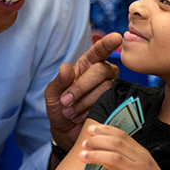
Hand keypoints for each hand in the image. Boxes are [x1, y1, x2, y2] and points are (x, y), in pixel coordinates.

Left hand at [45, 32, 121, 146]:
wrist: (66, 132)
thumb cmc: (60, 108)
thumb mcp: (52, 95)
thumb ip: (58, 82)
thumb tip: (66, 68)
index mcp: (86, 65)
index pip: (99, 51)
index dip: (107, 44)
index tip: (116, 37)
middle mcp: (103, 74)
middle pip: (101, 71)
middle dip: (81, 87)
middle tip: (65, 102)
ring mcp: (112, 89)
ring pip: (105, 88)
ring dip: (83, 102)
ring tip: (70, 113)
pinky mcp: (116, 105)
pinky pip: (110, 103)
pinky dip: (91, 111)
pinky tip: (81, 117)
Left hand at [77, 123, 169, 169]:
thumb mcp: (142, 168)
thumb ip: (127, 158)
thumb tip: (105, 150)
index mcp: (141, 153)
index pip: (121, 136)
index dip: (104, 130)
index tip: (90, 129)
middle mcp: (140, 161)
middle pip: (116, 144)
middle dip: (97, 142)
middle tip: (83, 145)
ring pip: (115, 159)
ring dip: (96, 156)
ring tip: (82, 156)